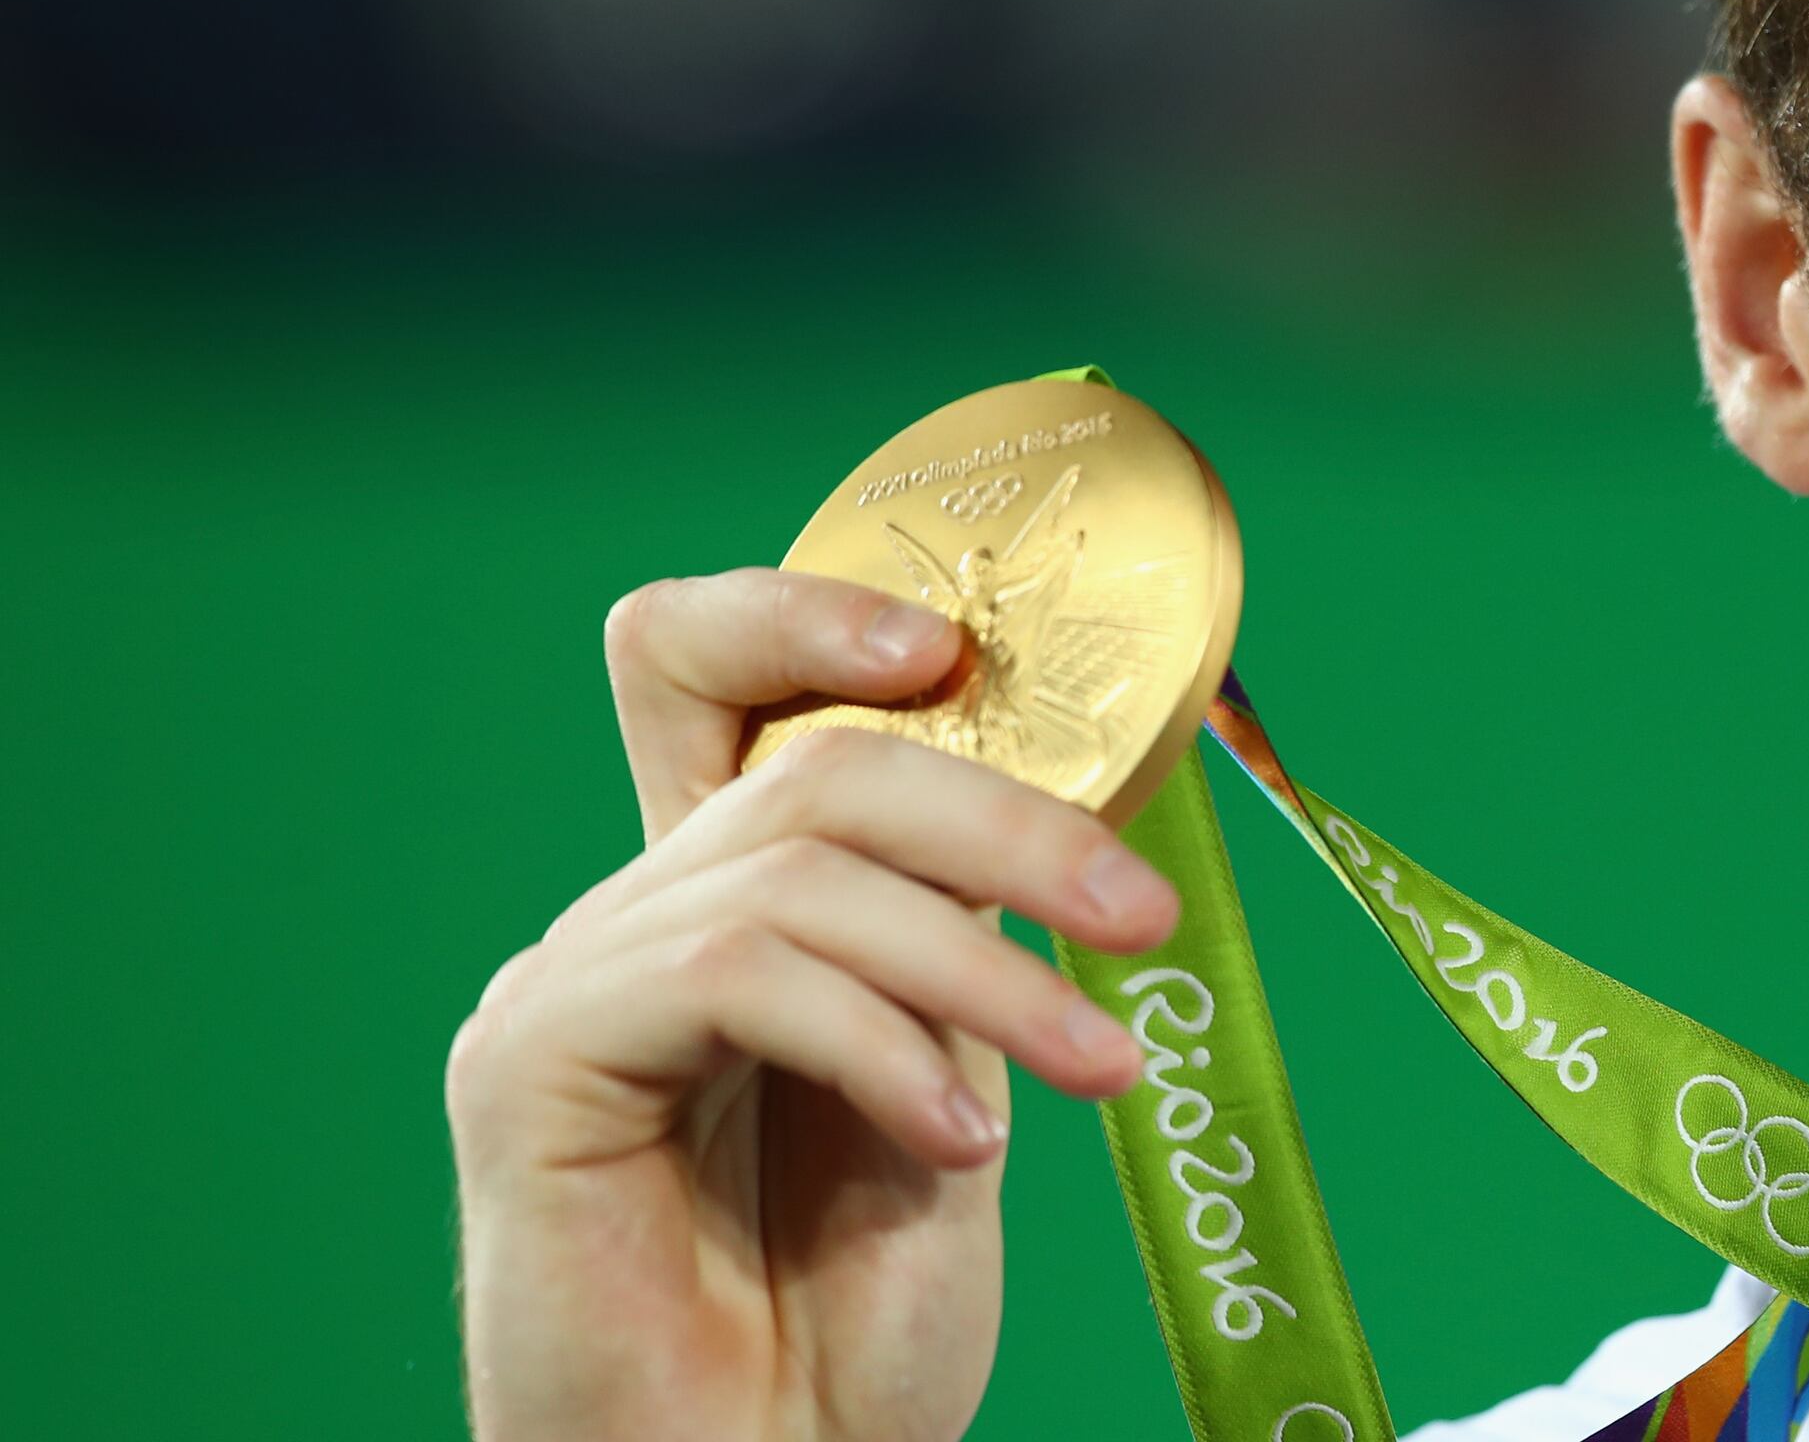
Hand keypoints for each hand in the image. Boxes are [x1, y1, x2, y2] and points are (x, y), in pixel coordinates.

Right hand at [447, 570, 1181, 1441]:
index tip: (948, 653)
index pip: (710, 679)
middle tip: (1138, 918)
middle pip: (808, 764)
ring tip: (1095, 1070)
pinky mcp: (531, 1064)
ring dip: (978, 965)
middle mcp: (631, 923)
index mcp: (728, 911)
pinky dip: (878, 1043)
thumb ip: (960, 956)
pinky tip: (959, 1141)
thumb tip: (1068, 831)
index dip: (806, 615)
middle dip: (1002, 821)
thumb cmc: (847, 1332)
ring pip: (797, 870)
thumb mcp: (951, 1096)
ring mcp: (570, 986)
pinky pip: (735, 973)